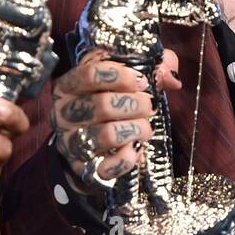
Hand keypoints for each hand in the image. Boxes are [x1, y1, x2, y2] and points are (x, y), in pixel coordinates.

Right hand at [50, 47, 182, 190]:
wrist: (97, 143)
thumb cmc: (113, 101)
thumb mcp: (128, 78)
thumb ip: (153, 67)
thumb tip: (170, 78)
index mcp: (69, 85)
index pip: (89, 74)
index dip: (121, 76)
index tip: (143, 82)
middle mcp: (64, 112)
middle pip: (101, 105)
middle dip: (136, 105)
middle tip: (149, 106)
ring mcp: (70, 141)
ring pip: (107, 135)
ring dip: (136, 130)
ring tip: (146, 128)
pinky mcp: (82, 167)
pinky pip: (106, 167)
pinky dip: (127, 159)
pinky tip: (135, 149)